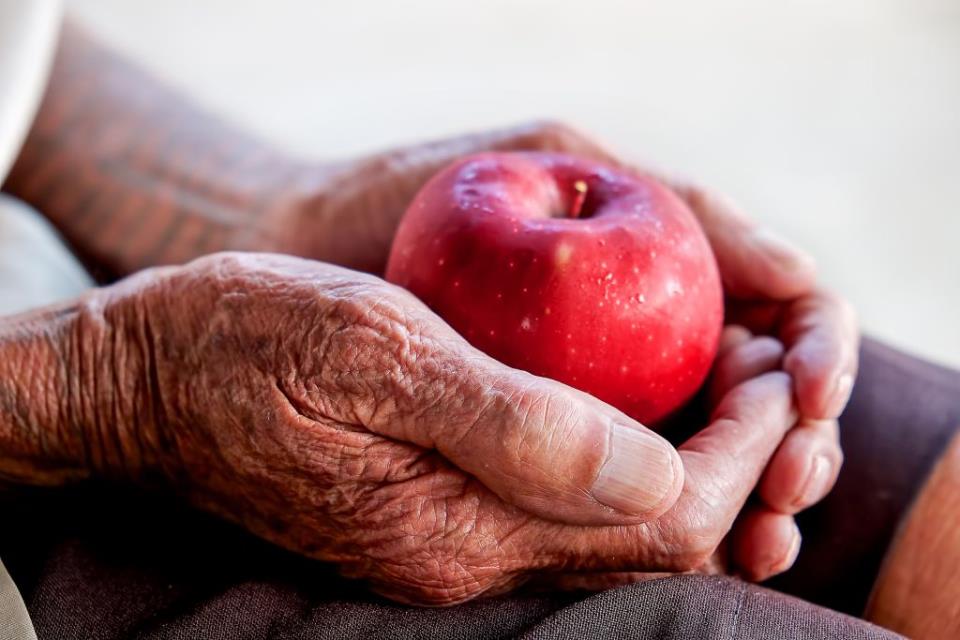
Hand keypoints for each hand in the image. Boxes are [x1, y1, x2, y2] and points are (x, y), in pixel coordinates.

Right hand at [279, 121, 858, 575]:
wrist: (140, 384)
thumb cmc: (241, 341)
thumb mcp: (371, 350)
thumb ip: (508, 422)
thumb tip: (656, 473)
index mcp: (454, 527)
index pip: (656, 522)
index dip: (738, 454)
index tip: (772, 372)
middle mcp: (460, 559)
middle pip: (651, 546)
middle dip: (734, 463)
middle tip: (767, 369)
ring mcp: (442, 548)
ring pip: (613, 538)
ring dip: (688, 466)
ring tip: (722, 379)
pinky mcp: (426, 523)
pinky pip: (560, 516)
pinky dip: (624, 466)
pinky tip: (634, 404)